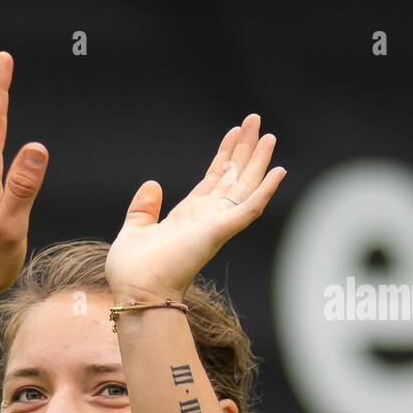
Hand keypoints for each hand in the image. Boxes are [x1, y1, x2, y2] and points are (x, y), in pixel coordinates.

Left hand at [104, 114, 285, 307]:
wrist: (136, 292)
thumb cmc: (133, 272)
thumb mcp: (134, 230)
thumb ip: (143, 208)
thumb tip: (152, 184)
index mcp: (188, 217)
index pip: (212, 180)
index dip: (224, 155)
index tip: (233, 133)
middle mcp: (206, 218)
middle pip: (232, 177)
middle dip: (244, 148)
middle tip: (255, 120)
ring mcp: (215, 224)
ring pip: (244, 186)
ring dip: (257, 160)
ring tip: (268, 135)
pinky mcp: (220, 231)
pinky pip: (249, 208)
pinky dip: (265, 190)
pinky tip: (279, 171)